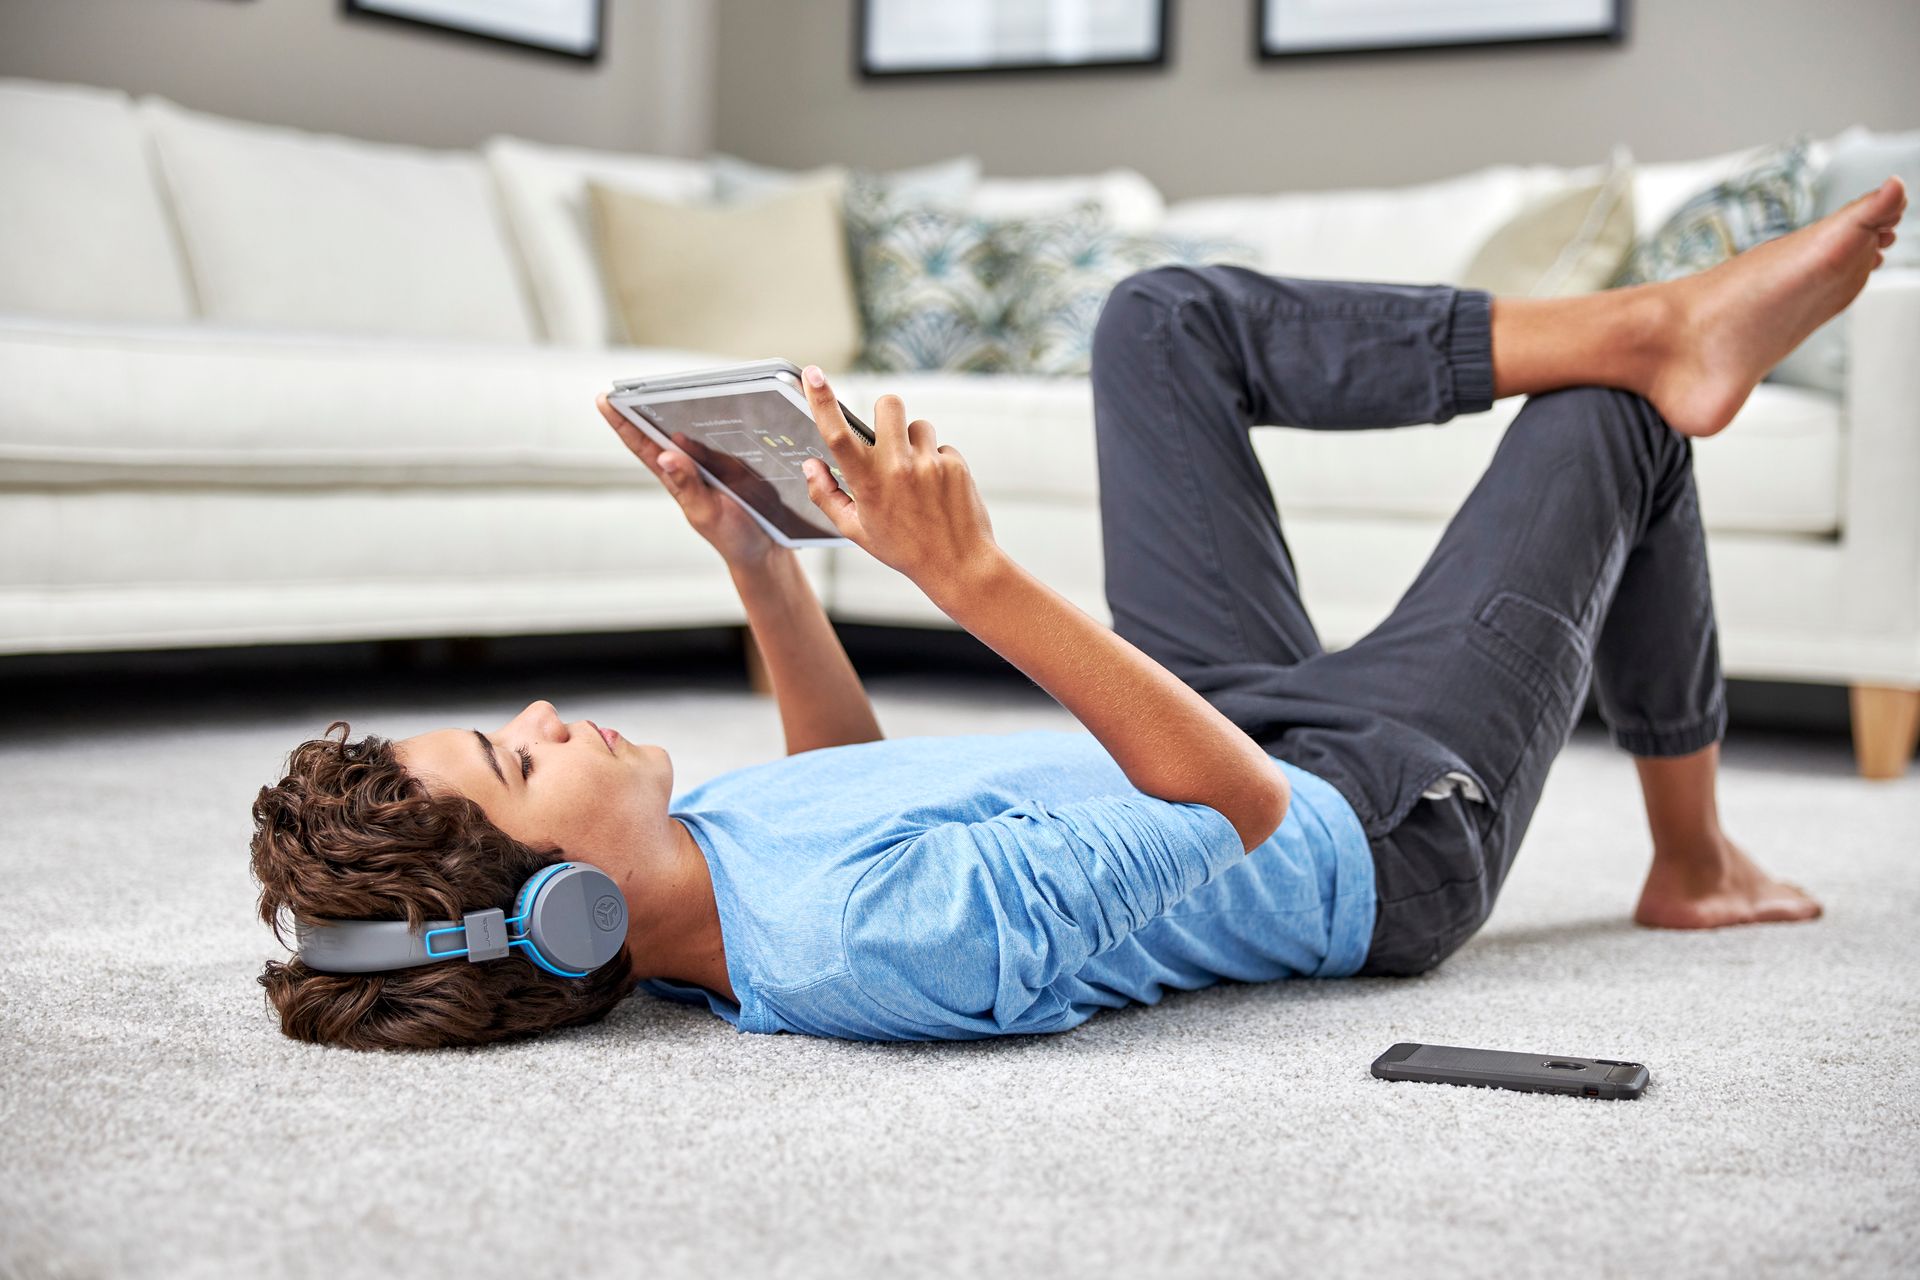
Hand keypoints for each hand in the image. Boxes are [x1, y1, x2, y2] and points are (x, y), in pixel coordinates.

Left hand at [596, 394, 780, 569]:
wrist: (766, 549)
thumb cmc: (733, 537)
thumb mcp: (706, 512)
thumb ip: (688, 485)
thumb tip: (665, 456)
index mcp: (676, 480)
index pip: (643, 447)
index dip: (622, 424)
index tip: (603, 400)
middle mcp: (690, 469)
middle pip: (661, 433)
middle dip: (645, 407)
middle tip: (630, 385)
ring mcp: (711, 465)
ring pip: (690, 431)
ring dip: (679, 410)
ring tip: (666, 389)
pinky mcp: (734, 463)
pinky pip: (720, 437)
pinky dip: (716, 422)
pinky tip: (715, 408)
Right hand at [797, 365, 1001, 593]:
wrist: (958, 564)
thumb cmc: (903, 548)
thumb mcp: (856, 530)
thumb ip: (827, 495)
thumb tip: (810, 465)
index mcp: (867, 483)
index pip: (837, 433)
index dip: (821, 400)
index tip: (812, 374)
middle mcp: (897, 468)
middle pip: (887, 404)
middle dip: (885, 413)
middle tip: (888, 436)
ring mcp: (929, 463)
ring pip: (918, 425)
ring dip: (914, 441)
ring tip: (917, 476)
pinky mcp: (955, 463)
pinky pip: (941, 446)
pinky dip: (937, 462)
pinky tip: (938, 490)